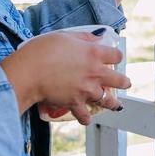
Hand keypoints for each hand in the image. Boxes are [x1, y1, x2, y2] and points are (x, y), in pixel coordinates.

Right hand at [0, 32, 130, 124]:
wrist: (29, 72)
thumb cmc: (43, 50)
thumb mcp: (65, 36)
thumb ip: (84, 37)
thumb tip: (97, 37)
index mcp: (94, 53)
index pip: (116, 55)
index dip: (116, 56)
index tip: (115, 57)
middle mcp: (95, 72)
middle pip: (119, 80)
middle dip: (124, 82)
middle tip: (125, 83)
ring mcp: (87, 90)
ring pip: (107, 100)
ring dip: (112, 103)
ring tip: (115, 105)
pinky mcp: (75, 103)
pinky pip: (85, 115)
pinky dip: (86, 118)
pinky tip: (87, 118)